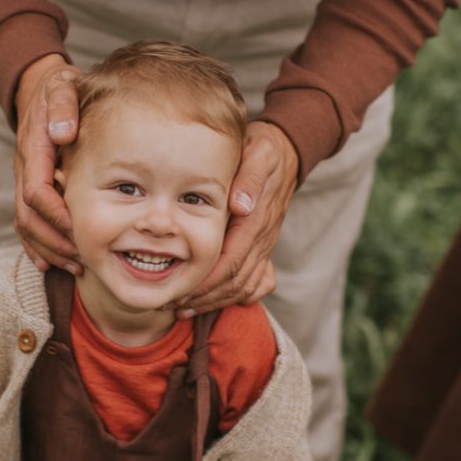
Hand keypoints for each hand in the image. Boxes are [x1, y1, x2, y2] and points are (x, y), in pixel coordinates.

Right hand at [14, 53, 83, 273]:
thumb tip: (63, 133)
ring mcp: (24, 179)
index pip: (36, 192)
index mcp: (33, 150)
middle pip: (28, 217)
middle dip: (54, 242)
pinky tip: (51, 264)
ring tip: (75, 266)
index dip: (56, 215)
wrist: (38, 86)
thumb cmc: (58, 88)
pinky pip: (26, 222)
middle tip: (82, 259)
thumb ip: (64, 105)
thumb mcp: (63, 86)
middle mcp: (24, 169)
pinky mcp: (29, 185)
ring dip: (48, 249)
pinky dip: (36, 246)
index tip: (79, 231)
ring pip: (26, 224)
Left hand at [177, 121, 297, 316]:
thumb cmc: (261, 150)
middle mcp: (263, 237)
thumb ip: (249, 178)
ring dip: (217, 301)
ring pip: (246, 285)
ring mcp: (266, 244)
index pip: (233, 261)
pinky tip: (216, 302)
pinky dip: (239, 297)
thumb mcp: (256, 154)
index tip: (183, 293)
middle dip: (206, 298)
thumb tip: (240, 204)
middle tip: (174, 306)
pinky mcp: (265, 246)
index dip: (208, 282)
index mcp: (256, 219)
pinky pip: (258, 281)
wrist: (286, 152)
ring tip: (186, 309)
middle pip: (237, 280)